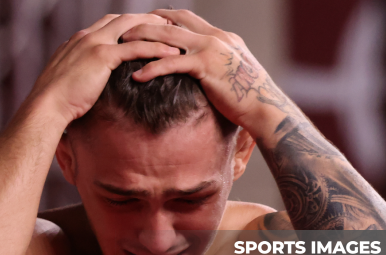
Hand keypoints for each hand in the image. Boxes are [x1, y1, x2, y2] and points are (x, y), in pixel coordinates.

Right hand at [27, 13, 181, 125]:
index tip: (145, 27)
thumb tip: (86, 84)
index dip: (129, 24)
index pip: (108, 24)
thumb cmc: (55, 102)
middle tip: (166, 23)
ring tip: (175, 34)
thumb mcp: (67, 82)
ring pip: (132, 27)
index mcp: (79, 41)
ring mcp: (94, 43)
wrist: (45, 106)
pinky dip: (155, 48)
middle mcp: (87, 36)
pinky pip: (135, 48)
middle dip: (146, 19)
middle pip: (122, 19)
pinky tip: (171, 54)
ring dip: (155, 29)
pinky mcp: (102, 56)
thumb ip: (79, 75)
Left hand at [121, 9, 298, 134]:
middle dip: (146, 23)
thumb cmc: (249, 98)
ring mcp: (211, 49)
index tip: (144, 20)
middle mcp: (216, 37)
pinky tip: (137, 75)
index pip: (187, 18)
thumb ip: (216, 65)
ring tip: (121, 46)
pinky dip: (152, 68)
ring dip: (142, 40)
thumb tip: (201, 72)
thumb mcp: (232, 73)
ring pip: (168, 37)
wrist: (264, 107)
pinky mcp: (206, 66)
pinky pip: (172, 63)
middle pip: (173, 21)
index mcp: (221, 36)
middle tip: (124, 30)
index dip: (163, 16)